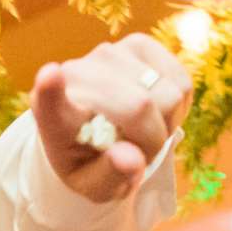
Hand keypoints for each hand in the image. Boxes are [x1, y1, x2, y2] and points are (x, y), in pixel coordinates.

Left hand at [31, 35, 191, 201]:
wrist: (96, 134)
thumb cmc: (91, 163)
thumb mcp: (96, 186)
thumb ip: (112, 177)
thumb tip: (132, 160)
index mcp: (54, 117)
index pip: (49, 99)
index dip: (52, 88)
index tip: (50, 76)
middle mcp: (77, 75)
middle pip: (140, 106)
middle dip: (152, 139)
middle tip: (135, 151)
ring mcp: (108, 53)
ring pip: (169, 95)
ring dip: (165, 123)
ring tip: (142, 131)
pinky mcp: (138, 44)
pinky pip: (182, 83)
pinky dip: (178, 106)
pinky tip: (155, 111)